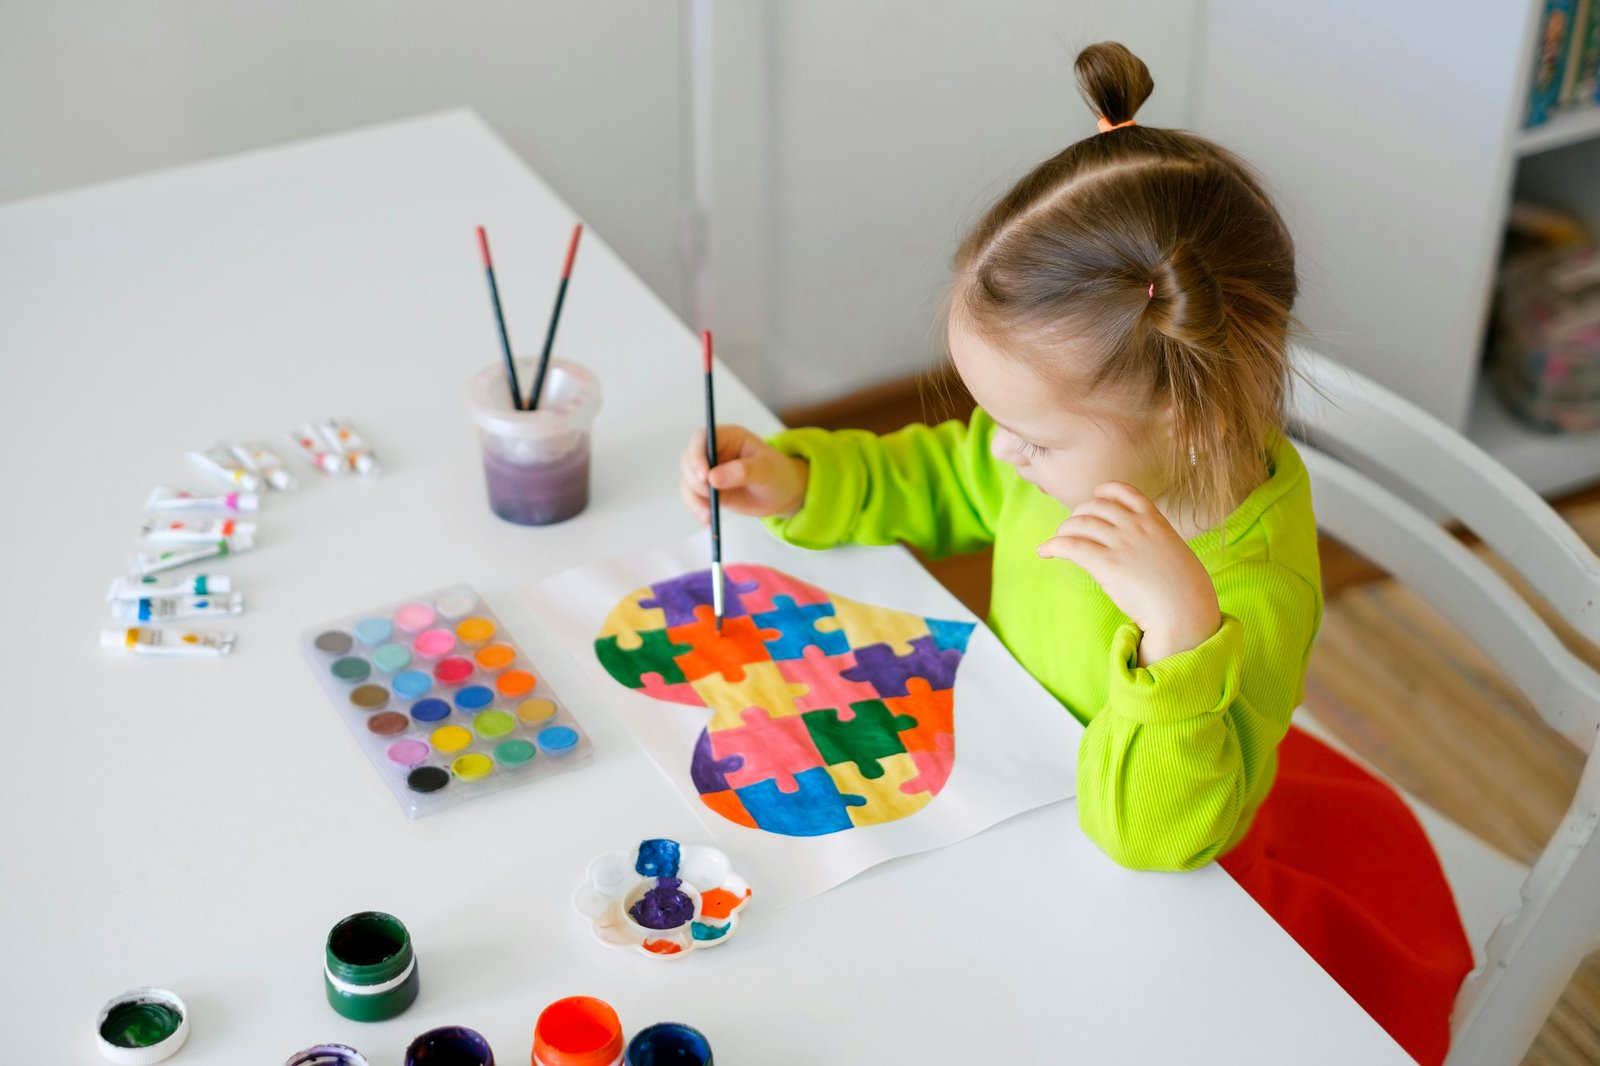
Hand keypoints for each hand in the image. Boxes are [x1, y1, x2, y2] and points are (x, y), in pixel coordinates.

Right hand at [679, 424, 809, 523]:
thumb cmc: (778, 474)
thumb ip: (741, 471)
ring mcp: (709, 471)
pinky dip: (697, 509)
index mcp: (728, 438)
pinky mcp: (709, 489)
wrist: (782, 494)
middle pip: (688, 460)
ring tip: (709, 514)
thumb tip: (713, 478)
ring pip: (688, 481)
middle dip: (695, 480)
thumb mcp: (766, 470)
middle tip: (710, 495)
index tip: (704, 476)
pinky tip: (708, 520)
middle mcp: (714, 452)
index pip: (701, 439)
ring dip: (694, 498)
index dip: (696, 455)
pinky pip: (693, 498)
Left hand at [1036, 482, 1220, 665]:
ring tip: (1056, 542)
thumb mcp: (1175, 553)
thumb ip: (1155, 543)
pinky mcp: (1106, 563)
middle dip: (1078, 515)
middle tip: (1071, 529)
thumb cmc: (1185, 590)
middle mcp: (1135, 525)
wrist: (1185, 610)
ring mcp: (1120, 542)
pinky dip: (1053, 545)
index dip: (1104, 492)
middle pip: (1094, 507)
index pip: (1124, 491)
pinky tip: (1044, 551)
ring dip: (1063, 531)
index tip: (1095, 496)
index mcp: (1154, 520)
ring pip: (1079, 524)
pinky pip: (1071, 546)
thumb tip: (1138, 551)